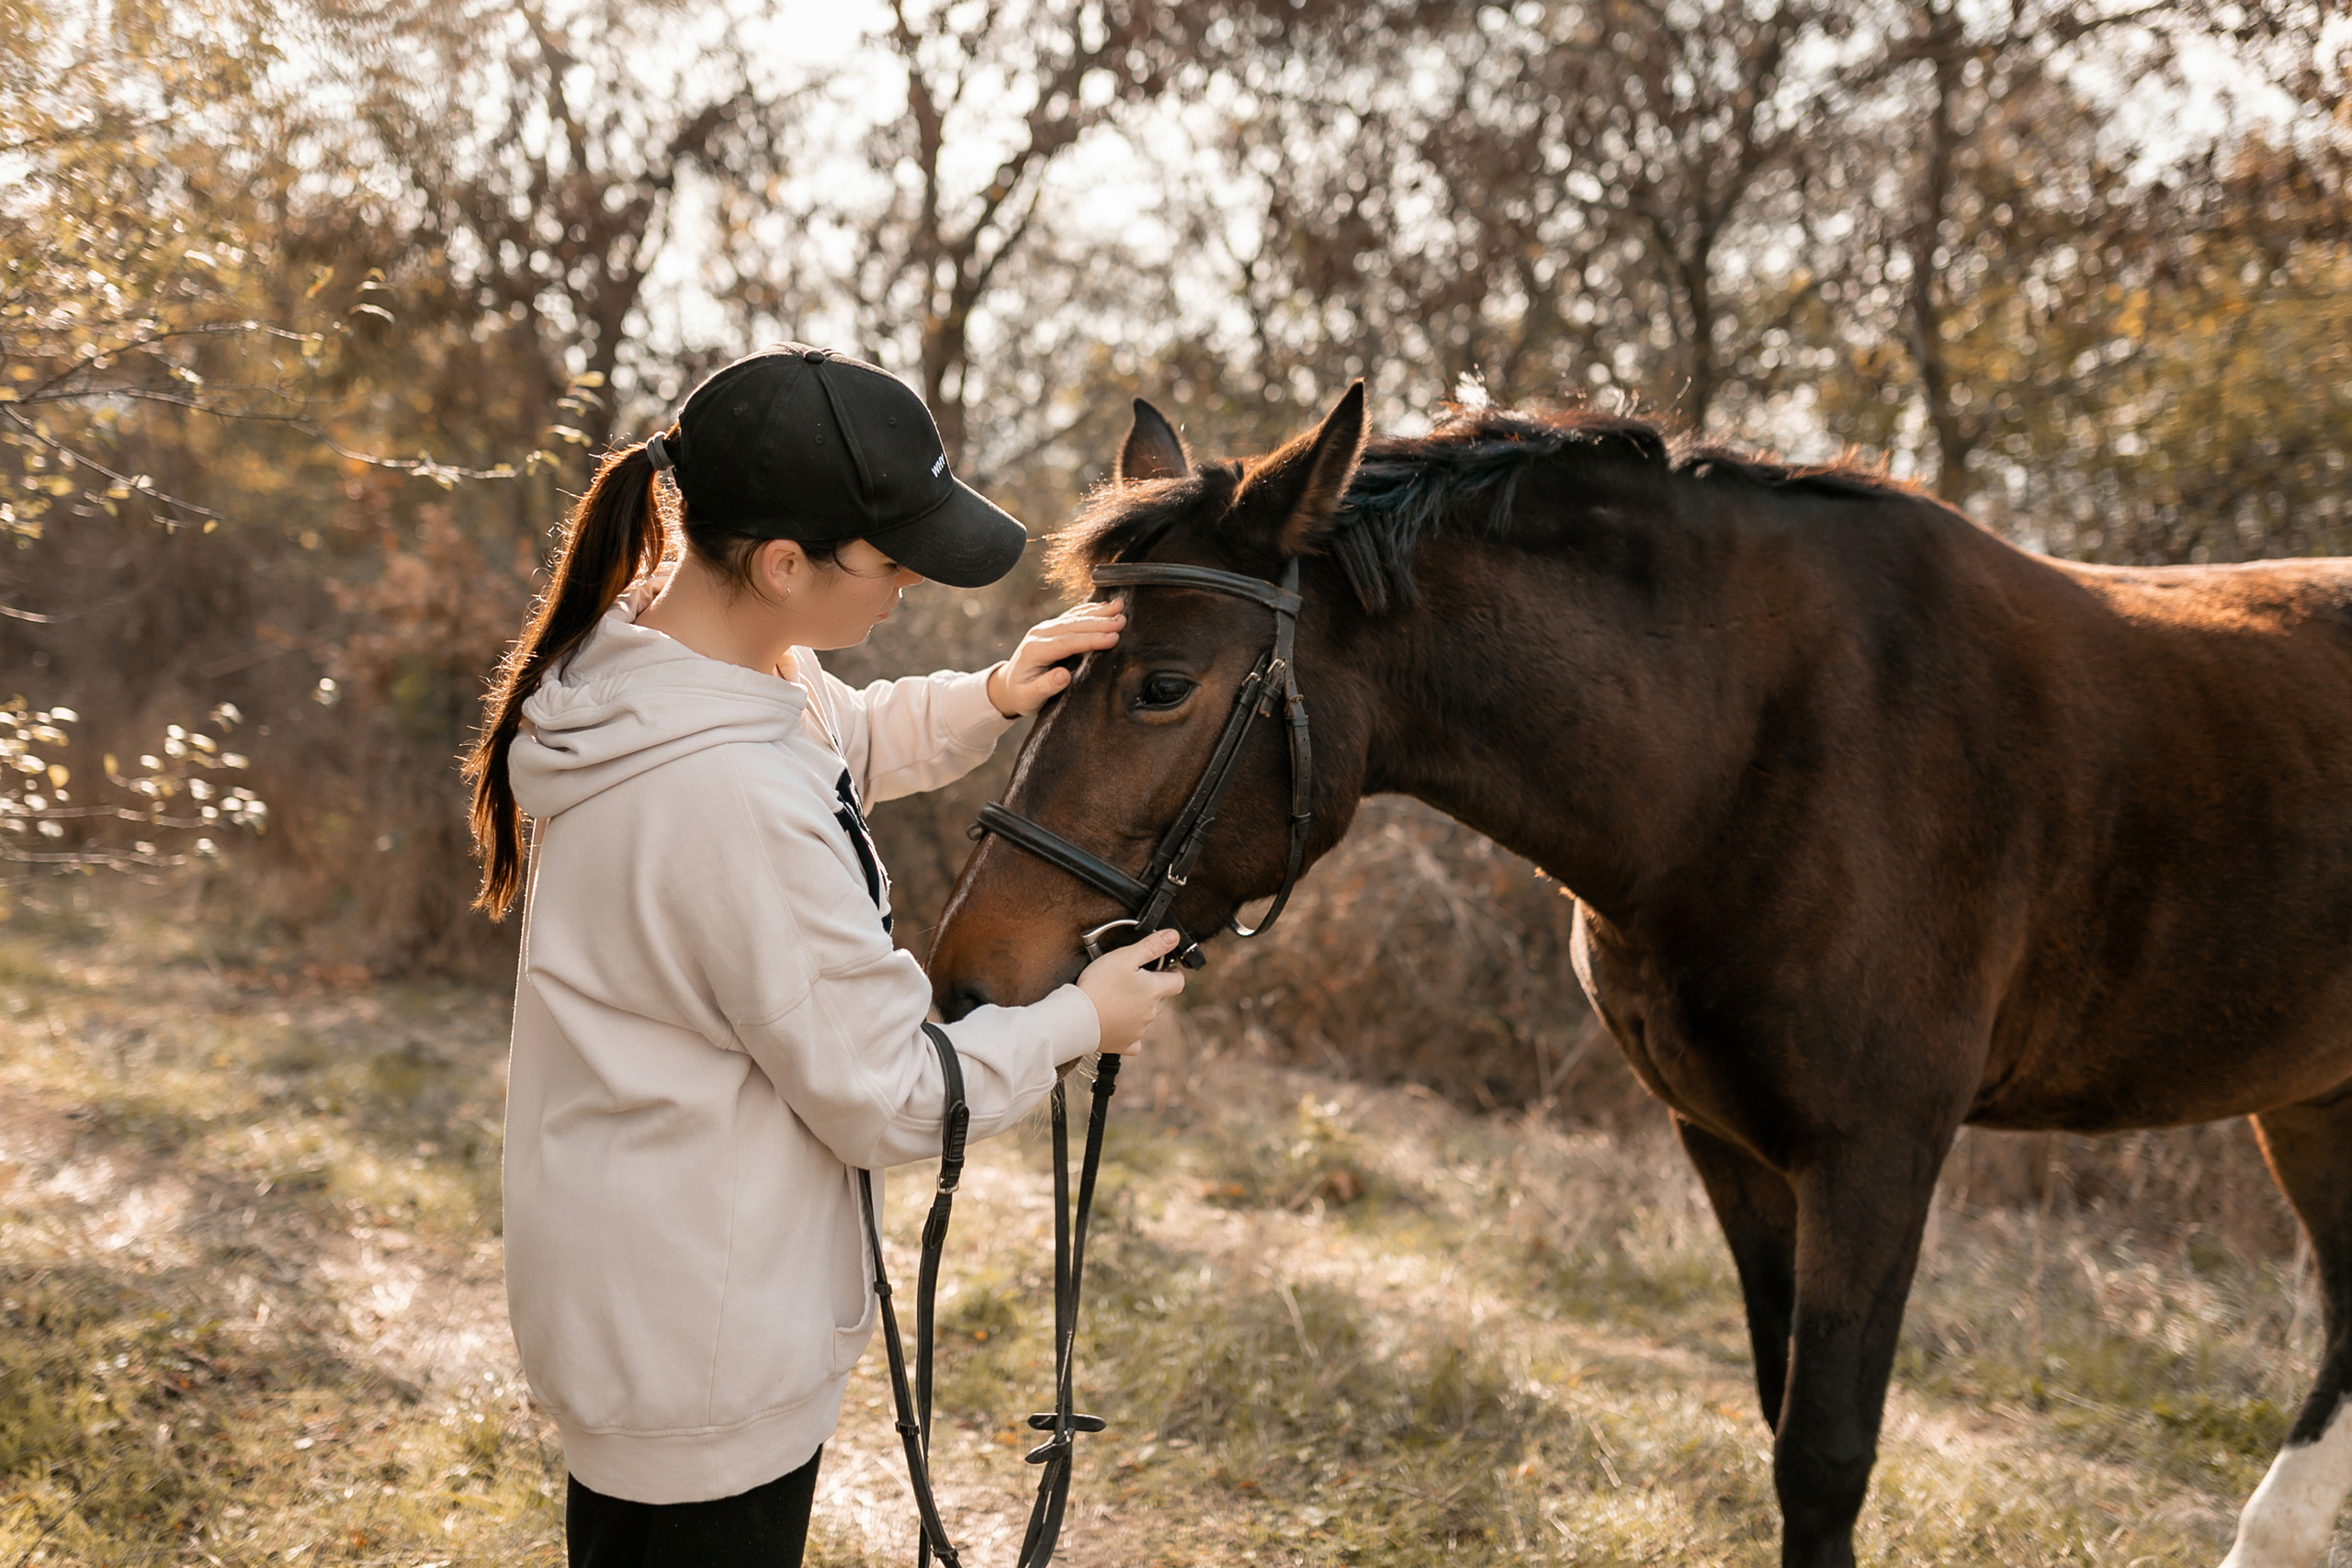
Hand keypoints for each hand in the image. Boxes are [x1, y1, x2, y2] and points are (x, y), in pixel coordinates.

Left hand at [986, 599, 1125, 718]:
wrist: (1007, 686)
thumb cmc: (1020, 695)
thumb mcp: (1029, 698)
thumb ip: (1045, 687)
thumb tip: (1063, 676)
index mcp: (1035, 650)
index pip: (1067, 642)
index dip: (1091, 639)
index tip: (1112, 638)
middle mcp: (1040, 634)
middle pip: (1073, 626)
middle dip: (1099, 622)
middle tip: (1122, 620)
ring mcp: (1046, 629)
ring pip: (1075, 617)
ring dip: (1098, 612)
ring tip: (1120, 606)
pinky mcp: (1052, 628)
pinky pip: (1073, 616)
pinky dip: (1090, 610)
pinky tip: (1105, 606)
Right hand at [1075, 928, 1185, 1052]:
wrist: (1077, 1018)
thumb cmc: (1100, 985)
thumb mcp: (1125, 957)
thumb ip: (1151, 946)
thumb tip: (1173, 936)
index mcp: (1154, 991)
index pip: (1177, 982)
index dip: (1174, 974)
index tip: (1167, 970)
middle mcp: (1151, 1012)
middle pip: (1161, 999)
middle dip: (1153, 990)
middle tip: (1135, 981)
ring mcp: (1139, 1030)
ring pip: (1146, 1017)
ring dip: (1140, 1008)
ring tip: (1121, 999)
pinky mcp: (1125, 1044)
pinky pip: (1134, 1040)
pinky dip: (1130, 1032)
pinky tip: (1120, 1024)